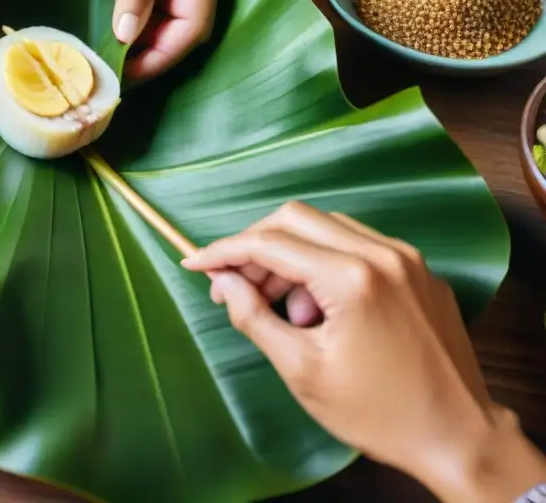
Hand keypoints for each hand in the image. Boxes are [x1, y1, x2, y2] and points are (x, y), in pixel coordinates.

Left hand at [112, 0, 227, 81]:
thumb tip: (126, 33)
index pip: (189, 33)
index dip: (159, 59)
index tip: (125, 74)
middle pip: (180, 36)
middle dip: (148, 56)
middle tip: (108, 70)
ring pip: (169, 26)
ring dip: (142, 42)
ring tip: (106, 56)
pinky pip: (160, 9)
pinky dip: (140, 22)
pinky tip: (115, 30)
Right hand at [181, 202, 545, 500]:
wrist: (458, 436)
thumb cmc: (377, 412)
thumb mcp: (301, 370)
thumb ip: (254, 317)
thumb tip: (223, 283)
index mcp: (351, 277)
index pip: (269, 242)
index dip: (223, 250)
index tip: (195, 264)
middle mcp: (382, 253)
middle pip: (296, 218)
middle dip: (256, 246)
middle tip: (236, 287)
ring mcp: (406, 259)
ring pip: (327, 227)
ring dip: (291, 255)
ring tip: (283, 310)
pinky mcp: (420, 271)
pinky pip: (359, 245)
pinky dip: (325, 263)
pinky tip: (320, 309)